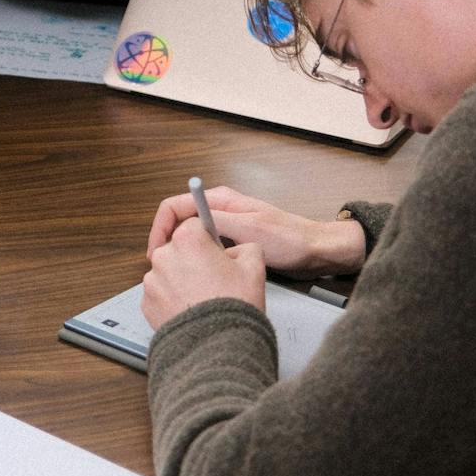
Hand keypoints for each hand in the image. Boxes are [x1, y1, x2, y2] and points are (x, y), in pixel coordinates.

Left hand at [142, 216, 265, 327]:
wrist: (217, 346)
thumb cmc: (234, 305)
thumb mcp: (254, 268)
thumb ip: (247, 248)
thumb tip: (240, 249)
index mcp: (187, 240)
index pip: (194, 225)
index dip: (208, 238)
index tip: (215, 250)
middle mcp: (164, 256)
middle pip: (179, 249)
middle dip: (193, 259)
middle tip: (213, 279)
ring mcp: (152, 281)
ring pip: (168, 272)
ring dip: (181, 280)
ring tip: (203, 298)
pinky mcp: (146, 304)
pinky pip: (160, 294)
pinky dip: (172, 299)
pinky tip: (191, 309)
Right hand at [146, 184, 365, 277]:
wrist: (318, 252)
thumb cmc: (291, 239)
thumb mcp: (249, 230)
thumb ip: (216, 222)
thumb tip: (187, 222)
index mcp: (221, 200)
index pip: (175, 206)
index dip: (161, 228)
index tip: (157, 250)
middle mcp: (220, 211)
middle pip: (180, 222)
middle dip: (168, 243)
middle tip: (165, 267)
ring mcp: (226, 227)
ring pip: (191, 238)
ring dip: (183, 253)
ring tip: (181, 273)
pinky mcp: (233, 243)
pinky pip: (206, 250)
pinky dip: (198, 261)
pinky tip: (201, 275)